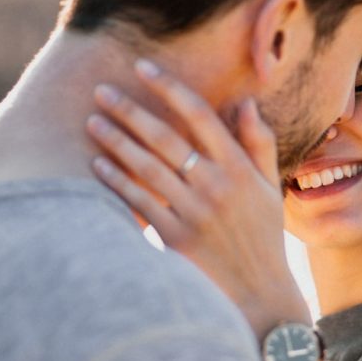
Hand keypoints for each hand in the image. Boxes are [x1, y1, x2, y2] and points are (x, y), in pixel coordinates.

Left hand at [85, 59, 309, 337]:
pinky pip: (140, 203)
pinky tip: (98, 165)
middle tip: (101, 89)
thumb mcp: (269, 187)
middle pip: (165, 138)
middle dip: (131, 110)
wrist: (260, 294)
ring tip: (92, 121)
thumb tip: (245, 101)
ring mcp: (195, 213)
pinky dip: (118, 182)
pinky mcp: (176, 239)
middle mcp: (216, 186)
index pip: (200, 116)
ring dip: (117, 141)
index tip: (143, 67)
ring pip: (147, 168)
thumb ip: (259, 143)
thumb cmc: (263, 237)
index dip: (169, 88)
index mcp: (240, 168)